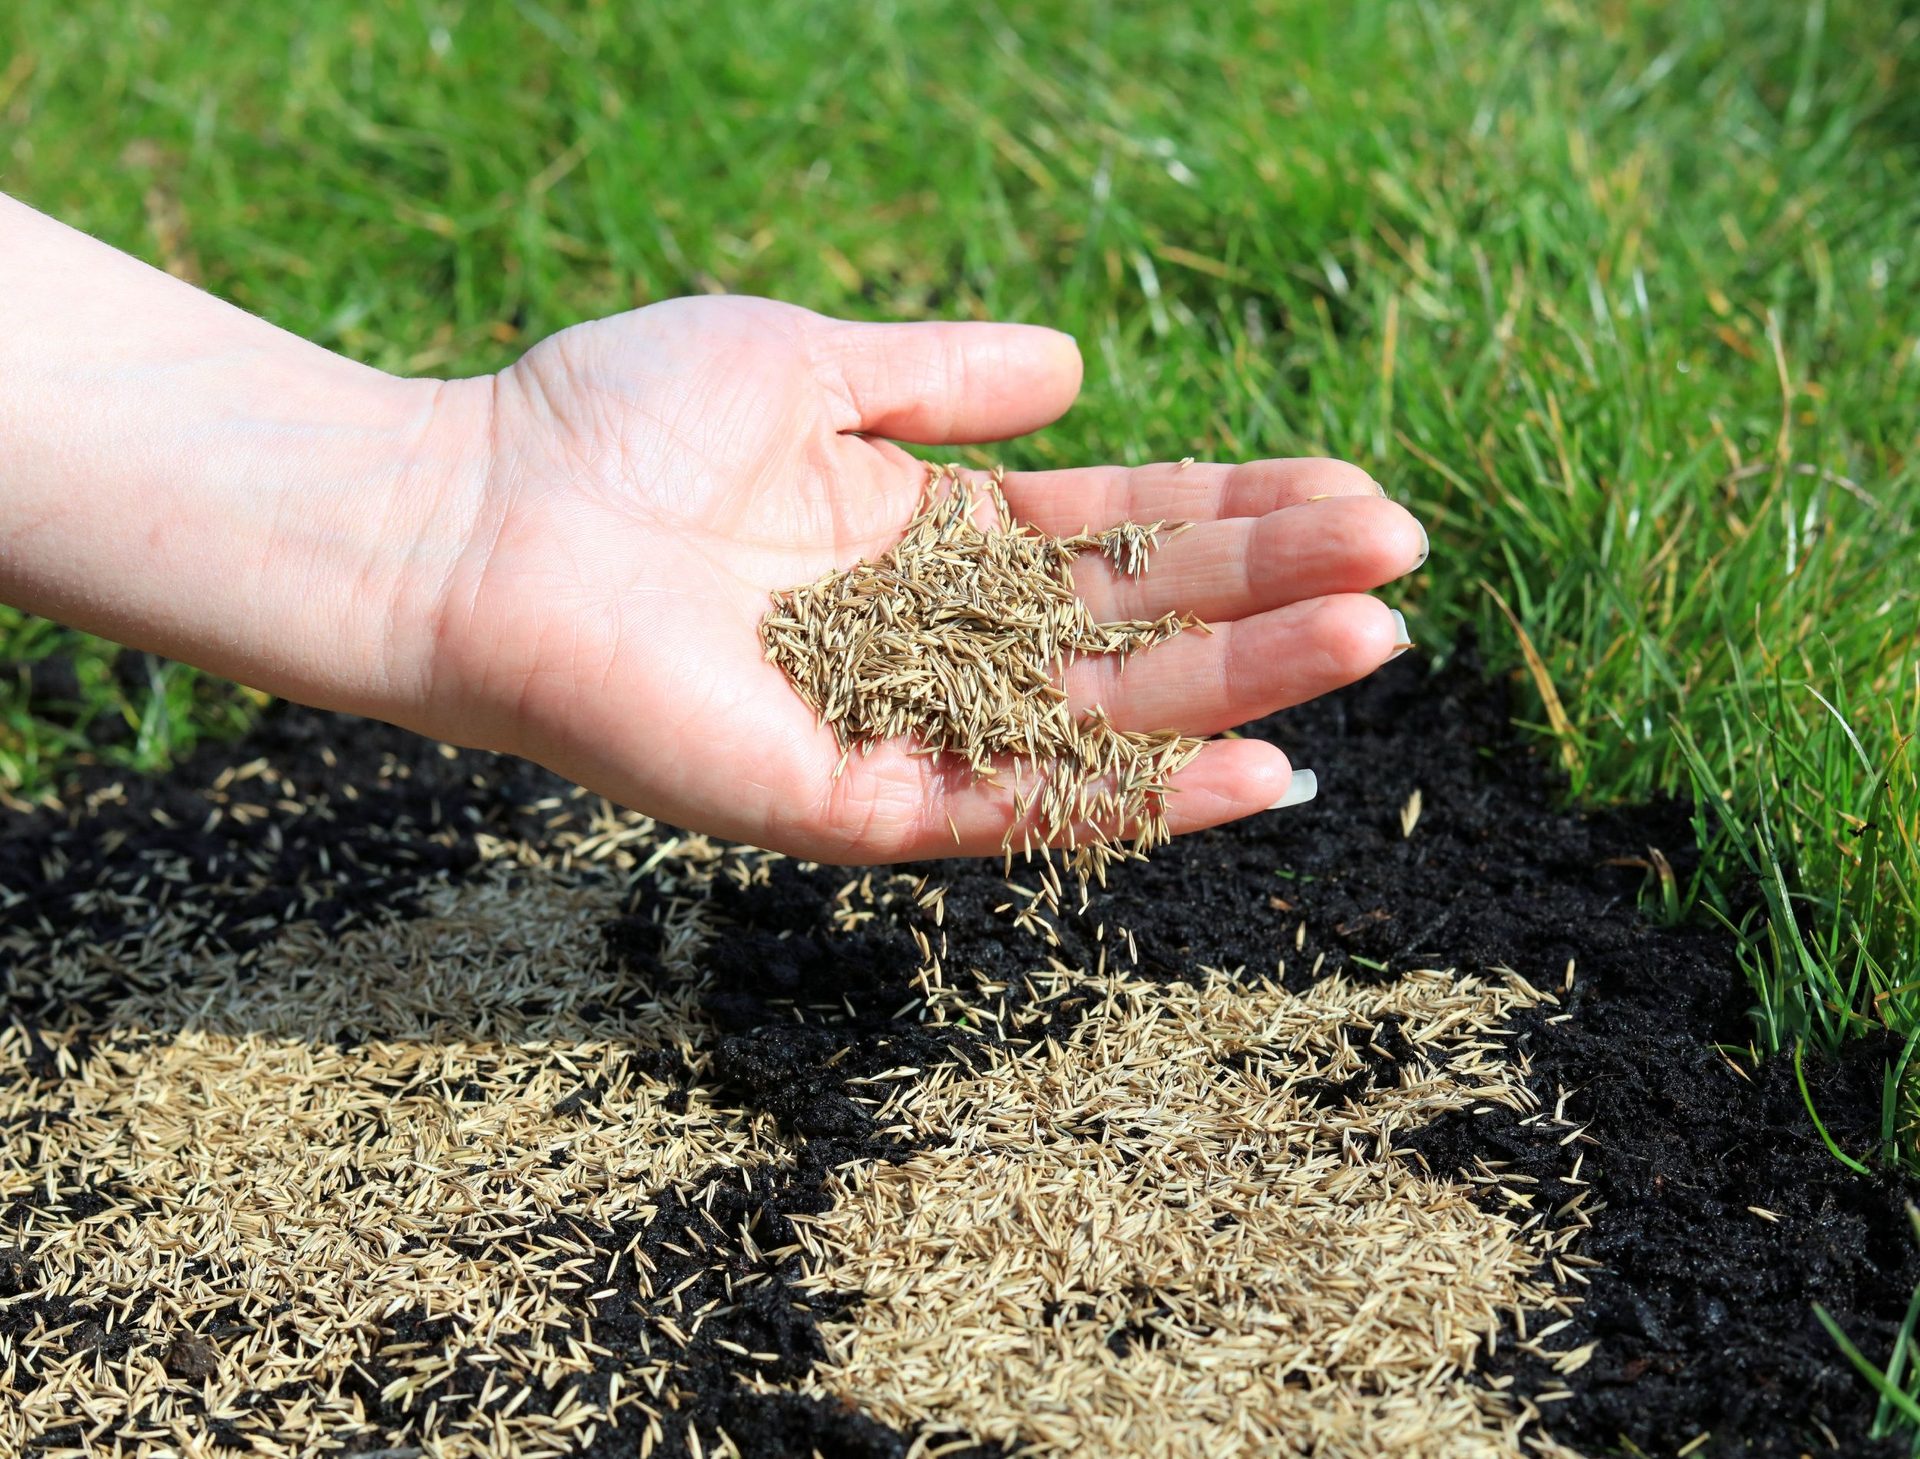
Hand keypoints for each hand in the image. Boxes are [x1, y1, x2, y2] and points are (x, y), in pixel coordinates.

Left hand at [417, 296, 1425, 861]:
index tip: (1351, 494)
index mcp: (926, 539)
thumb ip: (938, 379)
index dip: (1231, 512)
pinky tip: (1253, 765)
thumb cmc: (612, 424)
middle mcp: (929, 642)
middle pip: (1133, 624)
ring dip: (1238, 685)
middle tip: (1403, 567)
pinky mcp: (852, 800)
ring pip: (1100, 716)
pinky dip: (1134, 793)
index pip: (1114, 532)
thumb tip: (1079, 368)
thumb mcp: (805, 364)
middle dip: (1266, 592)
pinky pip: (1016, 806)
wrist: (469, 517)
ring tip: (1370, 642)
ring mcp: (899, 727)